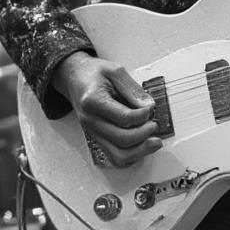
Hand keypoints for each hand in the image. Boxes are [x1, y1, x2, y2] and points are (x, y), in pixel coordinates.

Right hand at [53, 52, 161, 167]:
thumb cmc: (94, 74)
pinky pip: (114, 157)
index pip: (124, 118)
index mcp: (93, 101)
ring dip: (141, 151)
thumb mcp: (116, 72)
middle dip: (144, 134)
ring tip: (154, 142)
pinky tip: (142, 147)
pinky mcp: (97, 138)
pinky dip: (131, 157)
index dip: (144, 115)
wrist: (76, 79)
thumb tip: (149, 107)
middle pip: (122, 139)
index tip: (150, 108)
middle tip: (154, 124)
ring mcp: (93, 132)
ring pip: (118, 155)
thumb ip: (133, 90)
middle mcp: (91, 121)